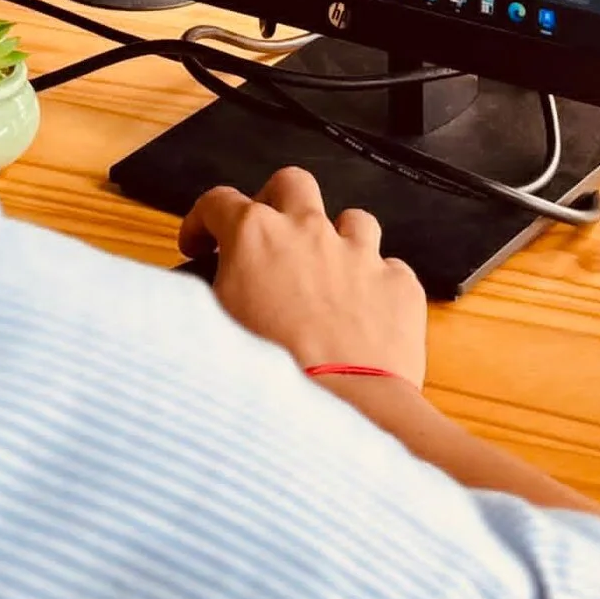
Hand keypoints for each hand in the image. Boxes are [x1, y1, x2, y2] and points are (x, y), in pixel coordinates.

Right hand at [178, 164, 428, 387]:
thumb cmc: (270, 378)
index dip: (201, 222)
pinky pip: (390, 268)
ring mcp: (360, 254)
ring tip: (326, 275)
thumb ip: (211, 295)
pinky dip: (376, 286)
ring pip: (352, 219)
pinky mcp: (399, 285)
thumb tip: (205, 291)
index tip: (200, 245)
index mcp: (255, 236)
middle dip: (276, 202)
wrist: (342, 414)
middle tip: (269, 237)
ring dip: (337, 241)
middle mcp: (309, 231)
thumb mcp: (216, 330)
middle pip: (291, 184)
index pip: (217, 202)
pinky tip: (365, 314)